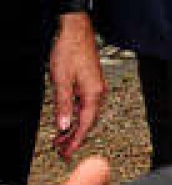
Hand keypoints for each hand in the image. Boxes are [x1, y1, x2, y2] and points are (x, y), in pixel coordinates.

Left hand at [47, 16, 105, 159]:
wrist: (76, 31)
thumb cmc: (70, 51)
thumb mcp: (61, 81)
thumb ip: (62, 105)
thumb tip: (63, 126)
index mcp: (93, 93)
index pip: (85, 124)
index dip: (75, 141)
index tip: (66, 153)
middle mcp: (98, 92)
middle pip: (88, 122)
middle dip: (74, 138)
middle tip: (61, 151)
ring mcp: (95, 87)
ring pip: (86, 114)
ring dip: (73, 127)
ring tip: (60, 139)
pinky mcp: (91, 82)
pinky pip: (85, 105)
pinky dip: (75, 115)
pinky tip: (66, 119)